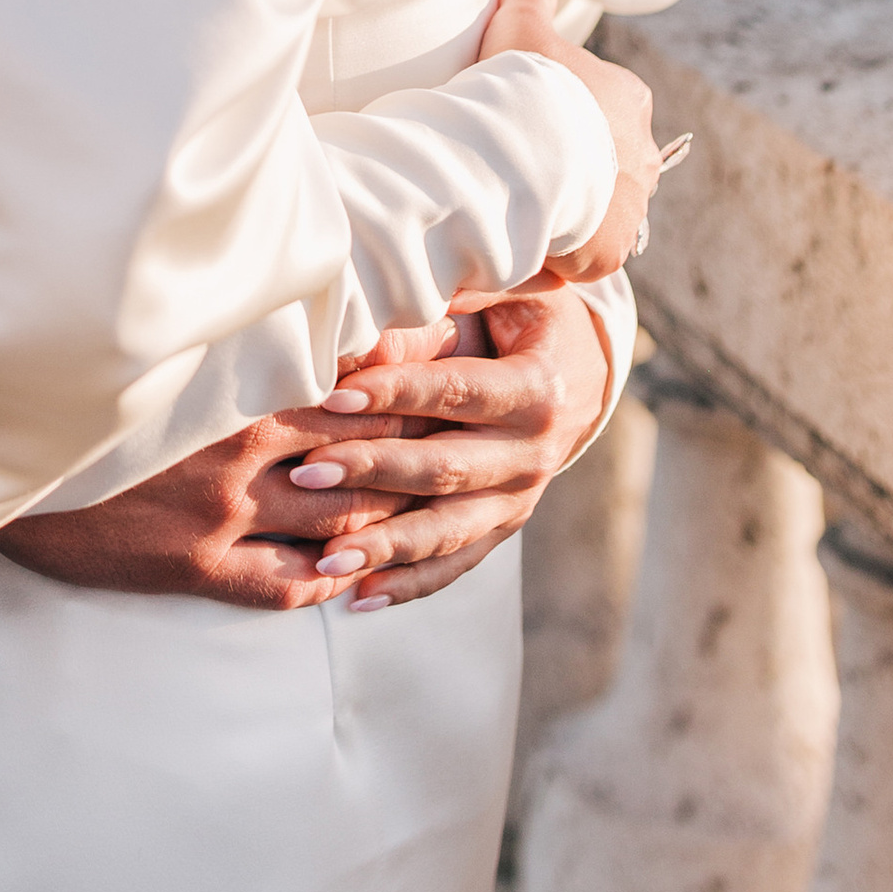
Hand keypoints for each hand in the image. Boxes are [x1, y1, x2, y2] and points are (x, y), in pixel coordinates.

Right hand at [0, 329, 474, 610]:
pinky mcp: (191, 565)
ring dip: (386, 512)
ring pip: (335, 516)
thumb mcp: (146, 336)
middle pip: (360, 445)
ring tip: (434, 504)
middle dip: (418, 438)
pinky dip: (321, 580)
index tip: (458, 340)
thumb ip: (215, 319)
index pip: (345, 368)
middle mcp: (236, 443)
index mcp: (230, 379)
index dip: (406, 361)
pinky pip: (278, 584)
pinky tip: (349, 576)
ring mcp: (219, 510)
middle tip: (476, 427)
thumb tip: (273, 282)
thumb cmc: (66, 380)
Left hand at [275, 294, 617, 608]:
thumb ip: (452, 301)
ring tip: (325, 561)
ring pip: (448, 532)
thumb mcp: (508, 293)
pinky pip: (455, 564)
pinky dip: (408, 584)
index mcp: (538, 388)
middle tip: (306, 473)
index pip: (457, 391)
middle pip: (446, 468)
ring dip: (385, 547)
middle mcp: (534, 454)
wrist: (586, 371)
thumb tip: (376, 308)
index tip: (334, 394)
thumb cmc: (529, 315)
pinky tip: (357, 597)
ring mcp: (520, 500)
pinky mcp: (503, 527)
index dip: (397, 392)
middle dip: (373, 472)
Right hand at [472, 0, 662, 285]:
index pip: (600, 110)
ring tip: (528, 211)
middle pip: (607, 162)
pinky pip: (589, 252)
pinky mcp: (615, 249)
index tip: (533, 125)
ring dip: (574, 211)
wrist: (535, 144)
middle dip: (577, 169)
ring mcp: (633, 203)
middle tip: (528, 172)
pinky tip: (533, 242)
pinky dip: (566, 250)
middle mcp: (641, 152)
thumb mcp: (522, 27)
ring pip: (603, 208)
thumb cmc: (529, 82)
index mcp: (626, 99)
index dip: (566, 118)